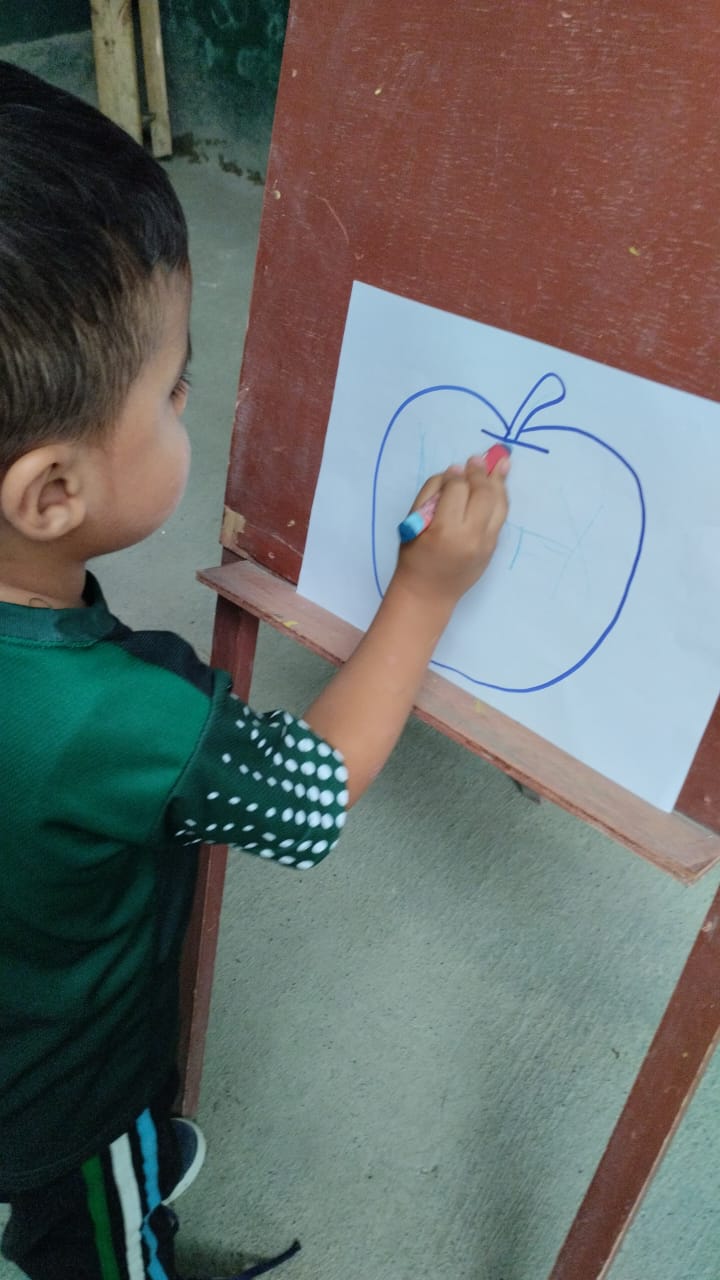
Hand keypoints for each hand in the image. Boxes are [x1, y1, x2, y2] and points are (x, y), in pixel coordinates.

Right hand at [394, 450, 509, 607]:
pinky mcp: (493, 548)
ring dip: (499, 482)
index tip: (456, 468)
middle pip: (483, 494)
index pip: (457, 490)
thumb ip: (431, 495)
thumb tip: (454, 472)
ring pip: (499, 504)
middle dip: (480, 473)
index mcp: (445, 530)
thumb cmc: (414, 558)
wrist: (428, 594)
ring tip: (501, 462)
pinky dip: (499, 499)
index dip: (456, 476)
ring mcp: (486, 544)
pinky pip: (500, 517)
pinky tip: (498, 485)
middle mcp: (471, 536)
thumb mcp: (412, 523)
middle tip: (477, 459)